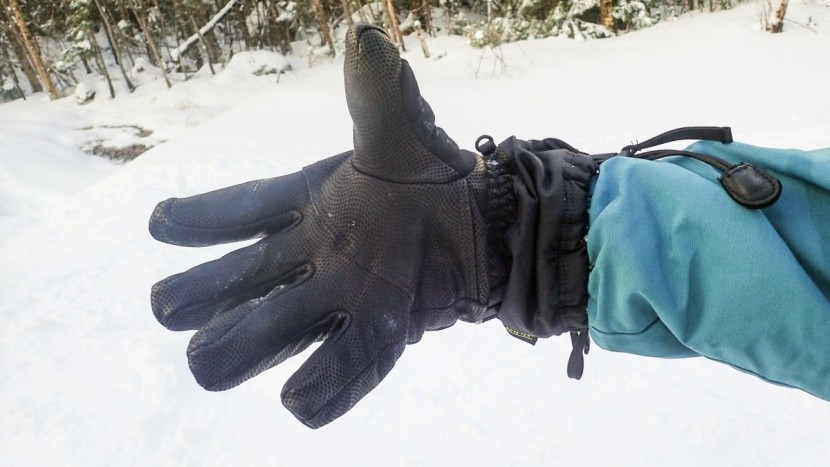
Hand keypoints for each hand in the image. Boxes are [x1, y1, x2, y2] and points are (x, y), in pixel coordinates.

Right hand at [149, 25, 490, 427]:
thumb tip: (366, 40)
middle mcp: (310, 256)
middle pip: (242, 282)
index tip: (160, 221)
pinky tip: (301, 404)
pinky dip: (326, 385)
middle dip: (202, 296)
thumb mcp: (403, 134)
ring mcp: (341, 297)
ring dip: (243, 345)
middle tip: (170, 305)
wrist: (482, 225)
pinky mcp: (380, 331)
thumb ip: (380, 97)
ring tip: (207, 362)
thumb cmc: (429, 176)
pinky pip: (347, 362)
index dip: (200, 218)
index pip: (243, 208)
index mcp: (305, 203)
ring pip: (277, 328)